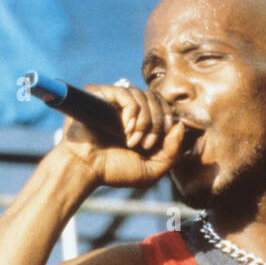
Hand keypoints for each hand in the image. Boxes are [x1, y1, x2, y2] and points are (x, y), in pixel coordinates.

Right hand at [56, 82, 191, 187]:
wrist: (85, 169)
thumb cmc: (113, 171)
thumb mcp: (152, 170)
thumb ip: (172, 152)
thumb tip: (180, 125)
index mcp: (142, 121)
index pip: (166, 107)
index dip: (169, 122)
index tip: (159, 143)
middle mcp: (129, 108)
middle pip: (158, 99)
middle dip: (158, 124)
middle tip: (146, 145)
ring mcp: (115, 100)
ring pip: (145, 96)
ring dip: (145, 122)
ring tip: (132, 141)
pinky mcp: (101, 94)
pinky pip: (128, 93)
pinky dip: (133, 113)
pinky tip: (125, 129)